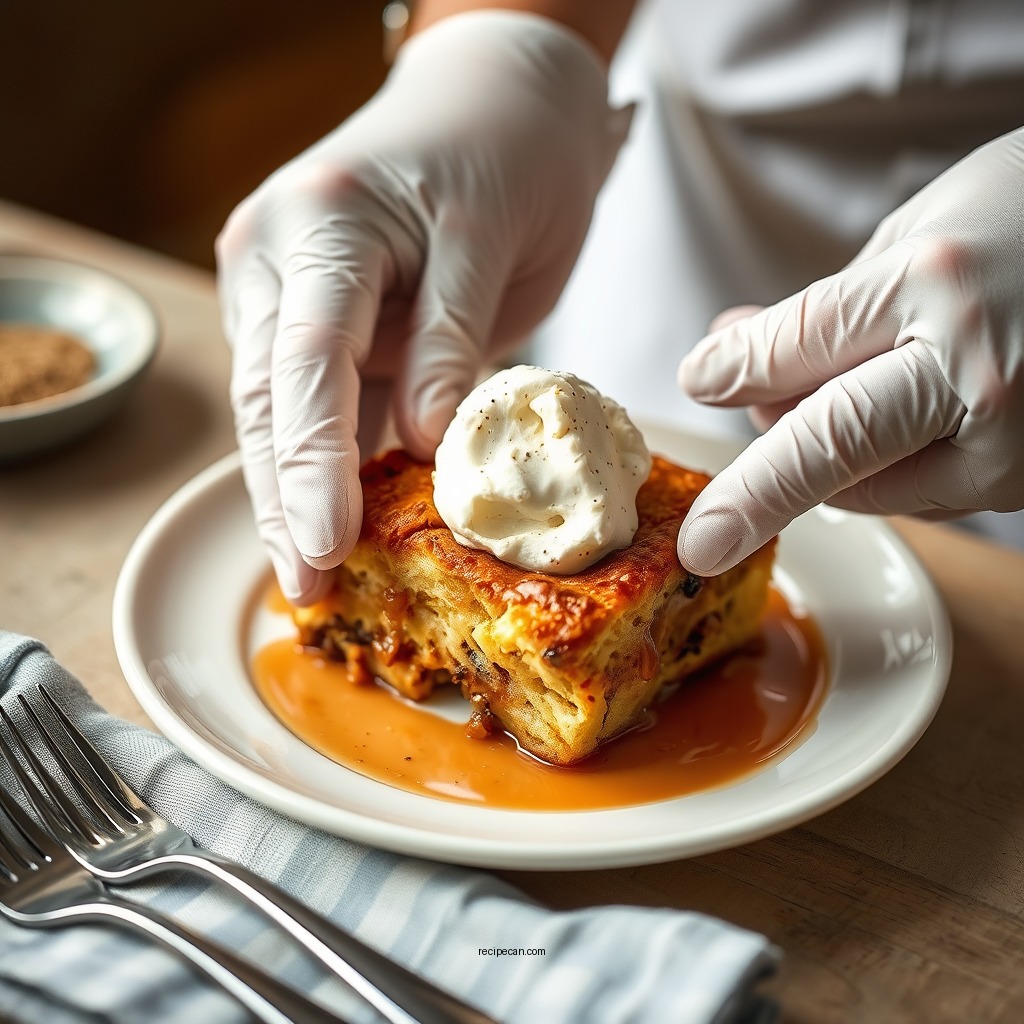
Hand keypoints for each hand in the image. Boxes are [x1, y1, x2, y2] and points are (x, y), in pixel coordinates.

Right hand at [217, 12, 629, 601]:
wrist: (505, 98)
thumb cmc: (505, 148)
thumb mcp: (488, 237)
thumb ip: (451, 340)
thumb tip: (423, 443)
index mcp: (317, 224)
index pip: (306, 360)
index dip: (312, 462)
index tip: (322, 544)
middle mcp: (282, 263)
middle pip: (276, 400)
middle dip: (286, 499)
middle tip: (306, 589)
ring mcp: (298, 297)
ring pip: (290, 413)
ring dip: (300, 495)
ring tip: (316, 581)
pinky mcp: (334, 326)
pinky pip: (329, 406)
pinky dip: (337, 466)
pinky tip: (344, 525)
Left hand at [677, 128, 1023, 574]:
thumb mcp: (928, 224)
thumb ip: (833, 303)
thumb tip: (740, 354)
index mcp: (943, 283)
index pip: (799, 342)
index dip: (734, 368)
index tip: (697, 383)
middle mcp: (983, 374)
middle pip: (830, 448)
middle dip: (753, 499)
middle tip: (703, 542)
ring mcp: (1020, 442)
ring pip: (872, 486)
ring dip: (814, 464)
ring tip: (793, 410)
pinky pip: (925, 491)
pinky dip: (879, 469)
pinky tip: (872, 424)